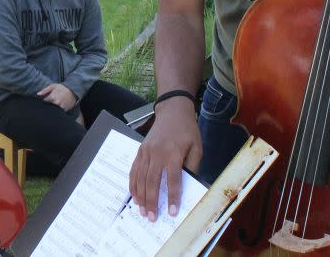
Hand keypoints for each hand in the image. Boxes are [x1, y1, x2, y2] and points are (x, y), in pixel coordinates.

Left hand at [37, 83, 77, 110]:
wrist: (73, 90)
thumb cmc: (62, 88)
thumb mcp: (53, 86)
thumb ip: (44, 90)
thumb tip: (37, 94)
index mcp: (52, 97)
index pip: (44, 102)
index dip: (44, 101)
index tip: (46, 99)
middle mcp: (56, 103)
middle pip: (49, 107)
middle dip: (49, 105)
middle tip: (52, 101)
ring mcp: (61, 107)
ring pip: (54, 110)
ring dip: (54, 108)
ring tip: (56, 103)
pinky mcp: (65, 110)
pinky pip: (60, 112)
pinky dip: (59, 110)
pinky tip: (60, 105)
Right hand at [128, 98, 200, 220]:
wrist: (172, 112)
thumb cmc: (187, 131)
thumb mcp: (197, 148)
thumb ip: (192, 167)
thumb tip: (187, 187)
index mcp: (174, 153)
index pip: (173, 180)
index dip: (172, 197)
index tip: (172, 213)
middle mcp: (157, 153)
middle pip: (152, 182)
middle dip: (152, 202)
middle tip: (152, 218)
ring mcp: (146, 151)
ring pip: (140, 178)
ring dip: (141, 196)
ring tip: (142, 211)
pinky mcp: (140, 150)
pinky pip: (134, 170)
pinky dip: (133, 184)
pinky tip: (135, 196)